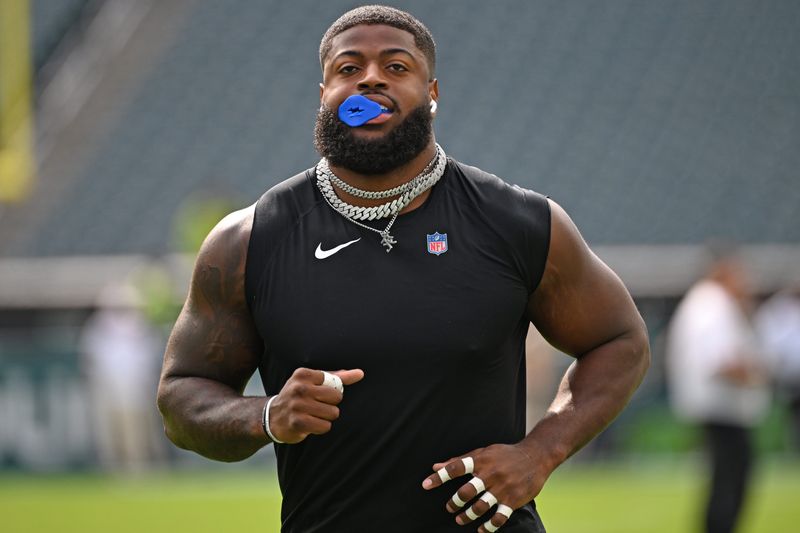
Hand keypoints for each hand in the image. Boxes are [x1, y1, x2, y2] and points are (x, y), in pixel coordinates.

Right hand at [267, 367, 363, 443]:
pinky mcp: (298, 422)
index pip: (335, 382)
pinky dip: (321, 427)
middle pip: (336, 397)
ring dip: (326, 418)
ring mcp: (297, 405)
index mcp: (303, 374)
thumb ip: (337, 377)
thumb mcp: (313, 382)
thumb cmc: (298, 396)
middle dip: (331, 405)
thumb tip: (360, 373)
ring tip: (313, 415)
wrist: (272, 416)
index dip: (332, 391)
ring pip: (332, 413)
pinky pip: (325, 426)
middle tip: (317, 406)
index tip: (319, 394)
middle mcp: (299, 388)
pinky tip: (310, 424)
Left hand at [421, 444, 543, 531]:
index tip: (425, 485)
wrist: (535, 456)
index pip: (455, 468)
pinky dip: (489, 527)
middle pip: (466, 492)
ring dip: (467, 516)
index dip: (439, 477)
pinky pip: (499, 518)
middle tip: (449, 507)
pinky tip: (481, 529)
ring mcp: (502, 488)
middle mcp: (490, 474)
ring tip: (460, 519)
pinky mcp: (513, 500)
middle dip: (454, 502)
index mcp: (481, 460)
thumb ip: (459, 461)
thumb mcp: (482, 452)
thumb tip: (435, 466)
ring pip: (480, 507)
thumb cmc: (504, 454)